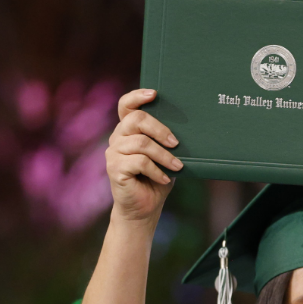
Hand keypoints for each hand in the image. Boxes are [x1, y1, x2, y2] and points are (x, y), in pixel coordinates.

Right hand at [106, 89, 181, 220]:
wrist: (144, 209)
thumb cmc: (156, 180)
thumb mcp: (165, 157)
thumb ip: (166, 141)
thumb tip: (189, 129)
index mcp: (128, 131)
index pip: (126, 105)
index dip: (138, 96)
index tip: (155, 94)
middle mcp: (117, 138)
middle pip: (136, 119)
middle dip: (160, 129)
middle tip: (176, 143)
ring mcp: (113, 152)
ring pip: (141, 143)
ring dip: (164, 155)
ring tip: (177, 166)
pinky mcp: (114, 168)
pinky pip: (139, 162)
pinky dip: (157, 170)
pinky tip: (166, 178)